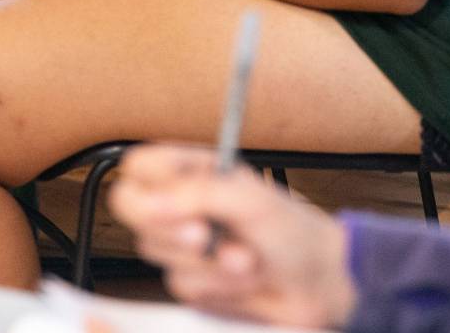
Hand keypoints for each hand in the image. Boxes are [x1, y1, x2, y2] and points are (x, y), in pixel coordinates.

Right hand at [110, 145, 355, 328]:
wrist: (318, 282)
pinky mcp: (192, 281)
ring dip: (207, 260)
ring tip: (247, 257)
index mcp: (192, 172)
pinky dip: (217, 284)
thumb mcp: (250, 200)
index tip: (171, 202)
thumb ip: (199, 193)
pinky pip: (180, 284)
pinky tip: (245, 278)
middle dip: (172, 228)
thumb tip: (156, 201)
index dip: (144, 184)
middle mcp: (182, 205)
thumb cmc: (293, 231)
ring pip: (155, 252)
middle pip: (130, 211)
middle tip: (205, 233)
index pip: (138, 166)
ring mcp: (184, 245)